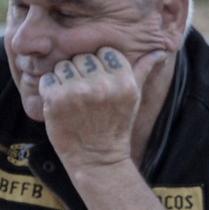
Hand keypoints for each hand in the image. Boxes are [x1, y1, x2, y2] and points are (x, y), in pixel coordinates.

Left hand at [39, 45, 169, 171]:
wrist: (97, 158)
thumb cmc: (116, 125)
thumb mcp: (134, 98)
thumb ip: (143, 71)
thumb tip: (160, 50)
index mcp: (124, 82)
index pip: (105, 51)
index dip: (101, 66)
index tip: (103, 86)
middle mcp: (102, 85)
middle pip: (82, 57)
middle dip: (82, 73)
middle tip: (87, 96)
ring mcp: (77, 92)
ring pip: (63, 65)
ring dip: (65, 80)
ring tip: (74, 100)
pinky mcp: (56, 99)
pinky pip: (48, 78)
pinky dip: (51, 90)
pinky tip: (62, 105)